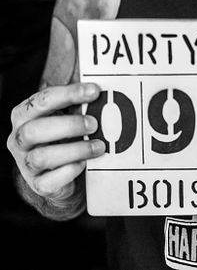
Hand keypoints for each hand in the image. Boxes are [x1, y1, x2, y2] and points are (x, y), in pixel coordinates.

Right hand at [7, 83, 105, 202]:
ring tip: (98, 146)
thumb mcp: (65, 115)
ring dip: (75, 150)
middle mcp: (19, 139)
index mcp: (24, 115)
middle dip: (68, 125)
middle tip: (94, 124)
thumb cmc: (62, 135)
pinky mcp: (37, 184)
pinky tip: (84, 164)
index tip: (94, 91)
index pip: (43, 100)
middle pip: (34, 130)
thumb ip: (76, 103)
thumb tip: (98, 91)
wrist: (59, 172)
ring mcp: (25, 164)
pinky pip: (48, 182)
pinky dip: (69, 171)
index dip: (69, 94)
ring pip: (41, 157)